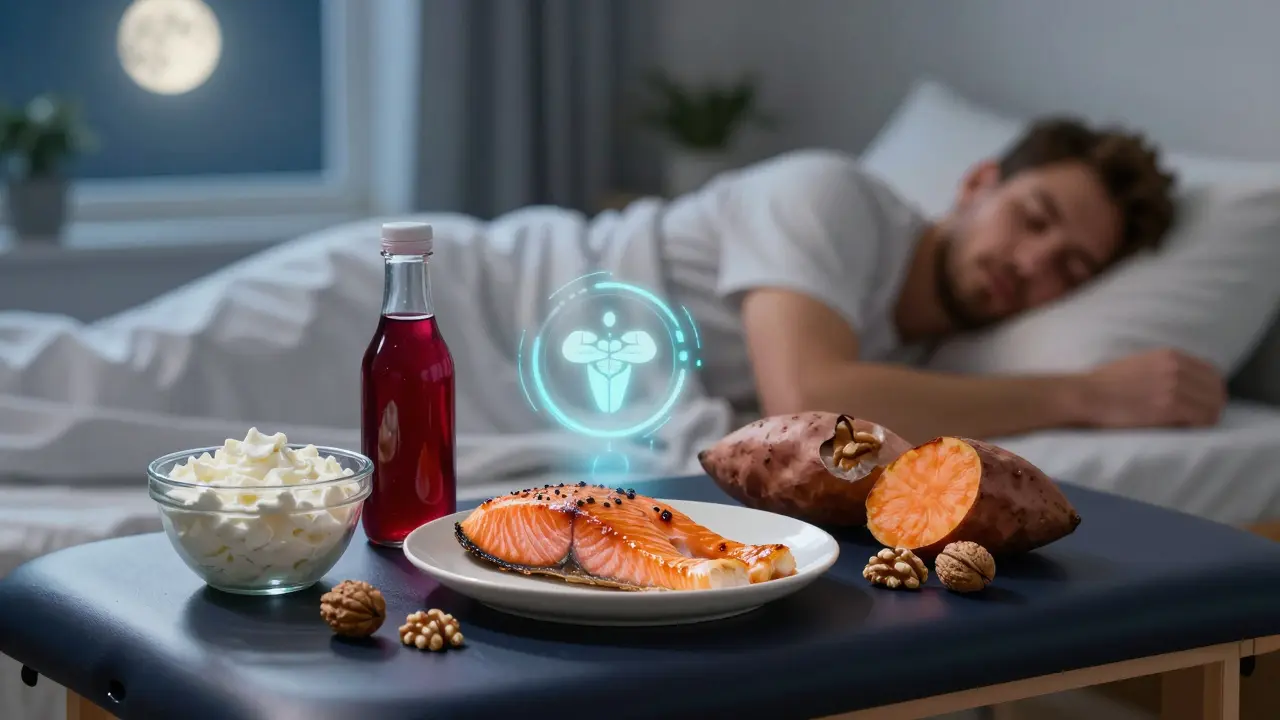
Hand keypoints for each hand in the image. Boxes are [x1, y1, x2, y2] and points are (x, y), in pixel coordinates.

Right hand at [1079, 349, 1226, 428]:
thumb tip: (1184, 386)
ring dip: (1207, 417)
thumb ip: (1164, 369)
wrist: (1087, 395)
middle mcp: (1176, 367)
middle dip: (1213, 404)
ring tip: (1193, 426)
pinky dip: (1199, 426)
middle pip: (1215, 388)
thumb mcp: (1140, 364)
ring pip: (1212, 405)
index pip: (1210, 372)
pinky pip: (1201, 418)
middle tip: (1202, 419)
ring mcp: (1174, 386)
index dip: (1212, 390)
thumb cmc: (1105, 384)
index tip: (1205, 403)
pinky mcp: (1169, 406)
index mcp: (1170, 355)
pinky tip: (1187, 429)